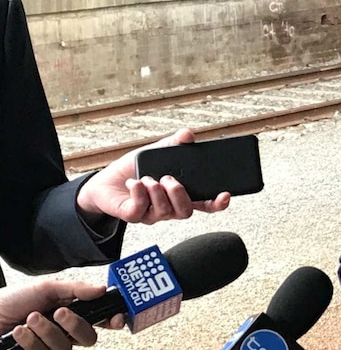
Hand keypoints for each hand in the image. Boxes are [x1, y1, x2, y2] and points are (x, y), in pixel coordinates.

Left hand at [0, 281, 121, 349]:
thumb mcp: (46, 287)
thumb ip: (76, 289)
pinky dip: (32, 343)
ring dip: (47, 332)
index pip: (100, 320)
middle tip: (60, 312)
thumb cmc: (12, 300)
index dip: (112, 321)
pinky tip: (21, 332)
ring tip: (30, 318)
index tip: (117, 318)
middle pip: (88, 338)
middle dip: (75, 325)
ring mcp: (50, 348)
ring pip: (65, 349)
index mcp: (72, 312)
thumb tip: (101, 290)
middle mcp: (64, 332)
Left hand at [76, 128, 230, 225]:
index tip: (224, 194)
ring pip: (164, 212)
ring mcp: (151, 214)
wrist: (106, 180)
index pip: (204, 203)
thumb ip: (173, 144)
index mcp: (180, 193)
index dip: (217, 203)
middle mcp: (168, 207)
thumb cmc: (135, 169)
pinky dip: (139, 192)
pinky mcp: (133, 215)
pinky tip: (135, 182)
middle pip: (186, 212)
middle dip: (179, 194)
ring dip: (156, 191)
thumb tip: (188, 134)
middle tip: (168, 178)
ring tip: (148, 177)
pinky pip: (140, 210)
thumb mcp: (156, 151)